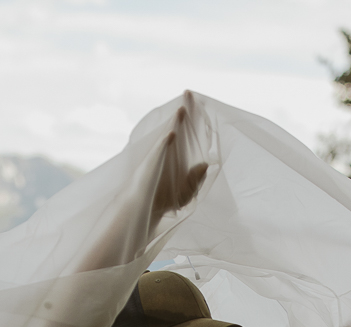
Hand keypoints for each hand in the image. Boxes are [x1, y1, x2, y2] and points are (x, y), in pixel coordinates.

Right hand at [150, 102, 208, 219]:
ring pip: (168, 135)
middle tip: (189, 93)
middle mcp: (168, 154)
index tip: (202, 106)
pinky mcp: (152, 165)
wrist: (145, 210)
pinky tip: (172, 133)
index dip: (195, 120)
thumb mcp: (187, 192)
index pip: (189, 135)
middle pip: (179, 128)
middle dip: (185, 111)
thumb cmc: (163, 201)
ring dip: (175, 122)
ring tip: (183, 108)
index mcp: (178, 158)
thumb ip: (197, 179)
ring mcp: (159, 158)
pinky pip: (159, 151)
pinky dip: (166, 142)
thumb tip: (206, 164)